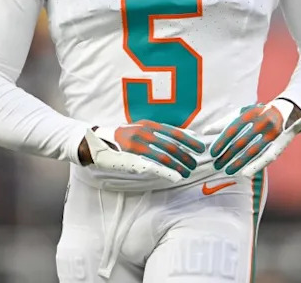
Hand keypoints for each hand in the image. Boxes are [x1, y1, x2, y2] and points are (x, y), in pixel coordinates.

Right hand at [81, 121, 205, 182]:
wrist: (99, 142)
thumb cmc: (124, 136)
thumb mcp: (142, 128)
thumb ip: (161, 131)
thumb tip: (185, 134)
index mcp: (149, 125)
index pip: (174, 132)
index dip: (189, 140)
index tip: (200, 147)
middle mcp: (144, 132)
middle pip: (171, 145)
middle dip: (185, 155)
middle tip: (195, 163)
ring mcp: (137, 145)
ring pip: (164, 156)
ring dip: (178, 165)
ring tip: (187, 172)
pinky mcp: (131, 157)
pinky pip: (152, 165)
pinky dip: (166, 171)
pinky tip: (175, 176)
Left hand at [209, 99, 300, 176]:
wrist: (290, 109)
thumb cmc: (260, 112)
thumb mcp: (243, 112)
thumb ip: (224, 122)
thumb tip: (205, 131)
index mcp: (252, 112)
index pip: (233, 128)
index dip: (222, 141)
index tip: (212, 152)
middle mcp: (263, 122)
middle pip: (241, 141)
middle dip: (227, 155)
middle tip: (216, 165)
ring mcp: (273, 133)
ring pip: (253, 151)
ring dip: (239, 163)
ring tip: (227, 171)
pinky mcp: (280, 143)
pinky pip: (267, 156)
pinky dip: (255, 166)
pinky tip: (244, 173)